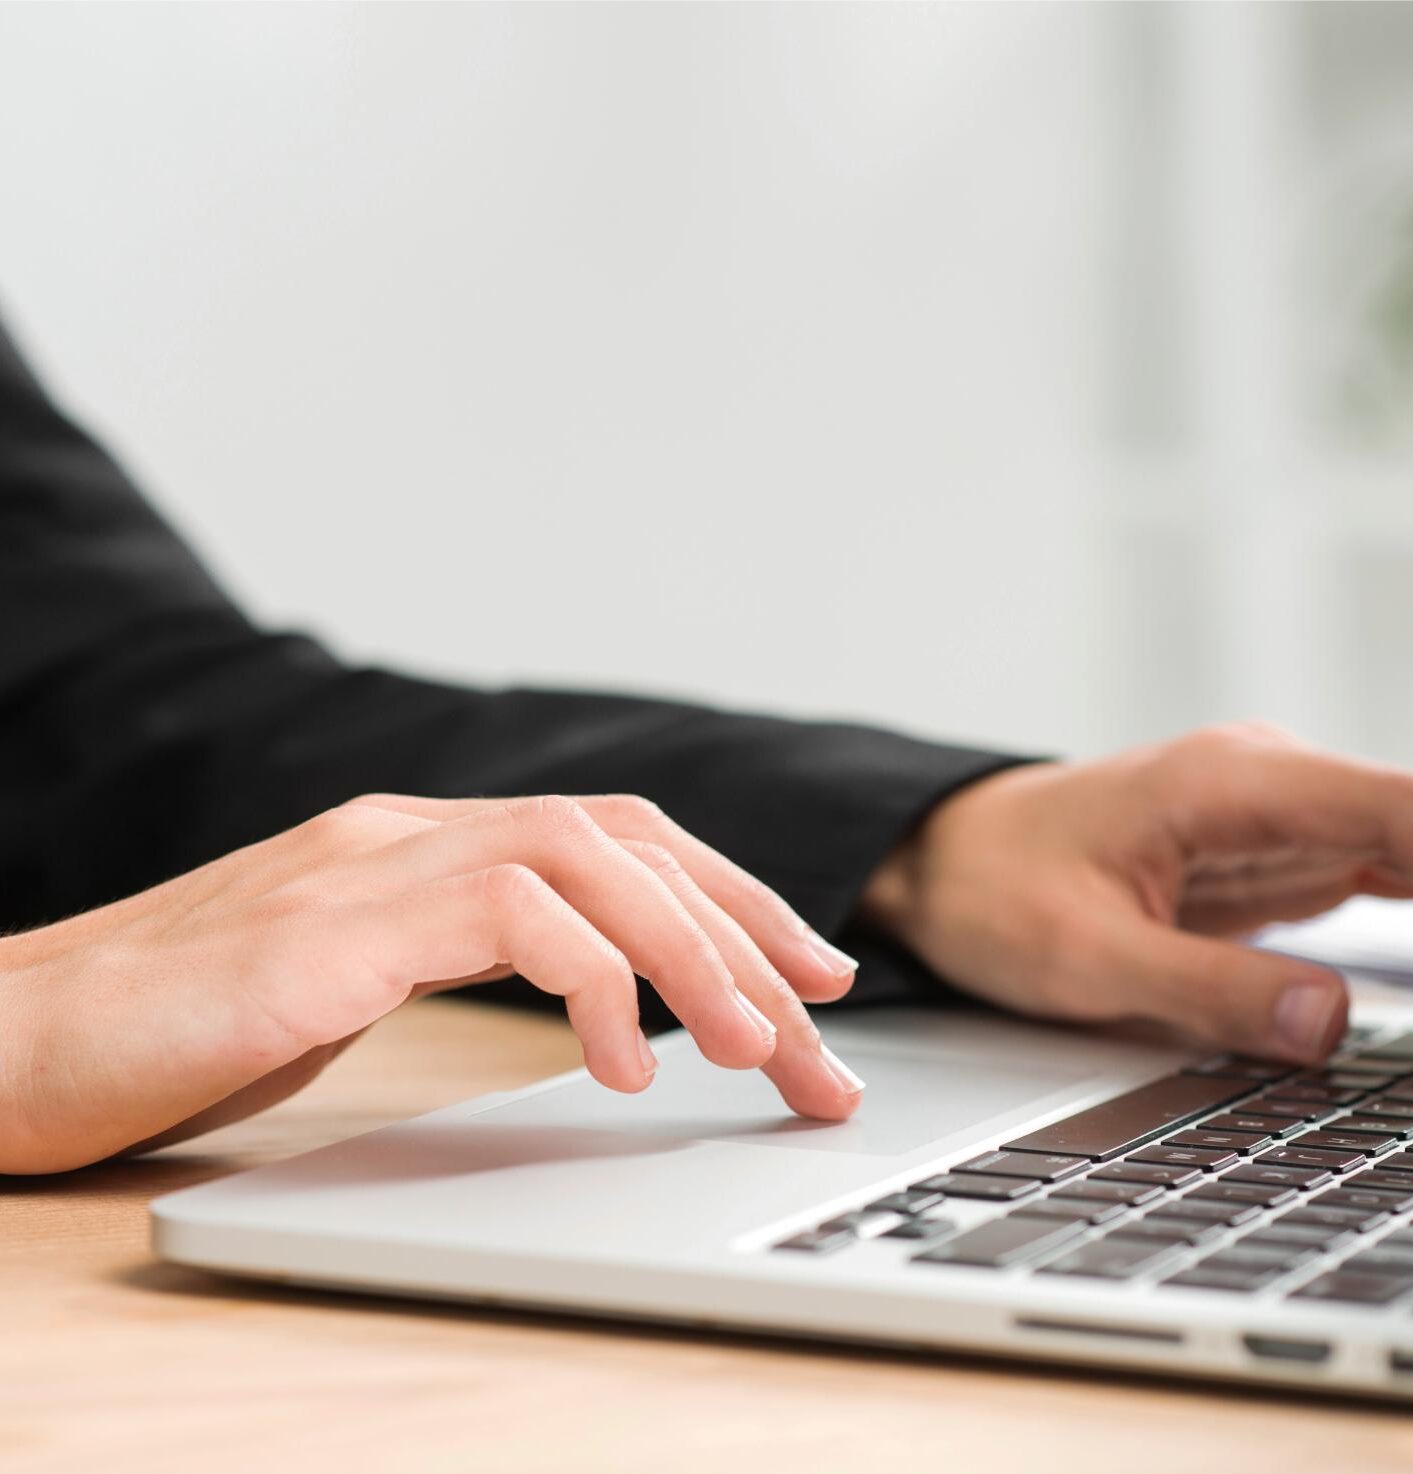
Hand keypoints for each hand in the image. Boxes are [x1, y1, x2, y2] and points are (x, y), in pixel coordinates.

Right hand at [1, 794, 864, 1173]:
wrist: (9, 1042)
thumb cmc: (180, 1030)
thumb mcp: (357, 985)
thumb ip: (460, 959)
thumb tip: (595, 996)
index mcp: (425, 844)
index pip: (616, 840)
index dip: (728, 898)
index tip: (809, 976)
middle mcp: (409, 831)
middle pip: (628, 844)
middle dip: (745, 937)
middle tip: (821, 1035)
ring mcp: (368, 863)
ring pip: (587, 861)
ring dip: (692, 955)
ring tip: (755, 1049)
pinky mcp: (326, 924)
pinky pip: (504, 914)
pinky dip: (589, 980)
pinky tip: (619, 1063)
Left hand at [863, 723, 1412, 1061]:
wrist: (938, 862)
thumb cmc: (991, 888)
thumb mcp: (1083, 956)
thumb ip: (1209, 988)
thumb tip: (1332, 1023)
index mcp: (1222, 783)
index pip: (1396, 808)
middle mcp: (1261, 784)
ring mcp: (1270, 819)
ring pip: (1412, 849)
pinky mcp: (1266, 859)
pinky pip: (1373, 876)